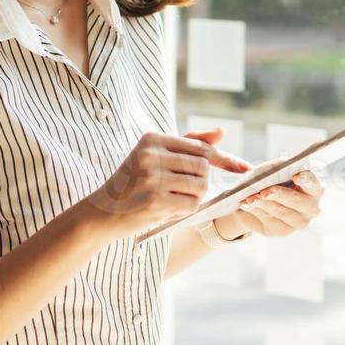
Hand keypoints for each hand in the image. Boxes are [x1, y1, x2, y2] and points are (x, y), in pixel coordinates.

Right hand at [83, 127, 249, 239]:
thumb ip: (188, 144)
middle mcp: (152, 154)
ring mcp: (153, 178)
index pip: (201, 147)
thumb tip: (221, 132)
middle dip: (201, 182)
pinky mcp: (155, 201)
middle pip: (204, 167)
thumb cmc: (131, 184)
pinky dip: (185, 210)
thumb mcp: (154, 158)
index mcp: (152, 139)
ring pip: (200, 187)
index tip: (244, 168)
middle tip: (181, 191)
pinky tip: (166, 210)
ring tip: (171, 199)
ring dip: (193, 197)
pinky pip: (191, 205)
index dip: (225, 159)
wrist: (100, 212)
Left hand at [215, 159, 325, 238]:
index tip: (297, 176)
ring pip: (280, 211)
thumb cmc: (269, 179)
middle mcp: (311, 207)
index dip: (307, 180)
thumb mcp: (272, 169)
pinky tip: (246, 204)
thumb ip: (278, 166)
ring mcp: (298, 221)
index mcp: (313, 188)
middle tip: (264, 192)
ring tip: (249, 198)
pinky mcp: (282, 231)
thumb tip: (279, 167)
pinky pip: (268, 220)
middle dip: (279, 194)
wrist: (254, 198)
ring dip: (263, 203)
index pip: (314, 184)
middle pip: (296, 200)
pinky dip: (256, 210)